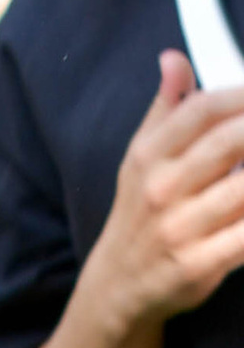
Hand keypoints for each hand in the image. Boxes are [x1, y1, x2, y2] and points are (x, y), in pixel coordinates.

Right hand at [90, 51, 243, 330]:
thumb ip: (166, 108)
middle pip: (231, 140)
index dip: (243, 95)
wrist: (116, 289)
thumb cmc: (140, 216)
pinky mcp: (198, 266)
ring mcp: (179, 230)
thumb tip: (173, 58)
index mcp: (149, 157)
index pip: (203, 108)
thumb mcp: (141, 159)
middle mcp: (161, 191)